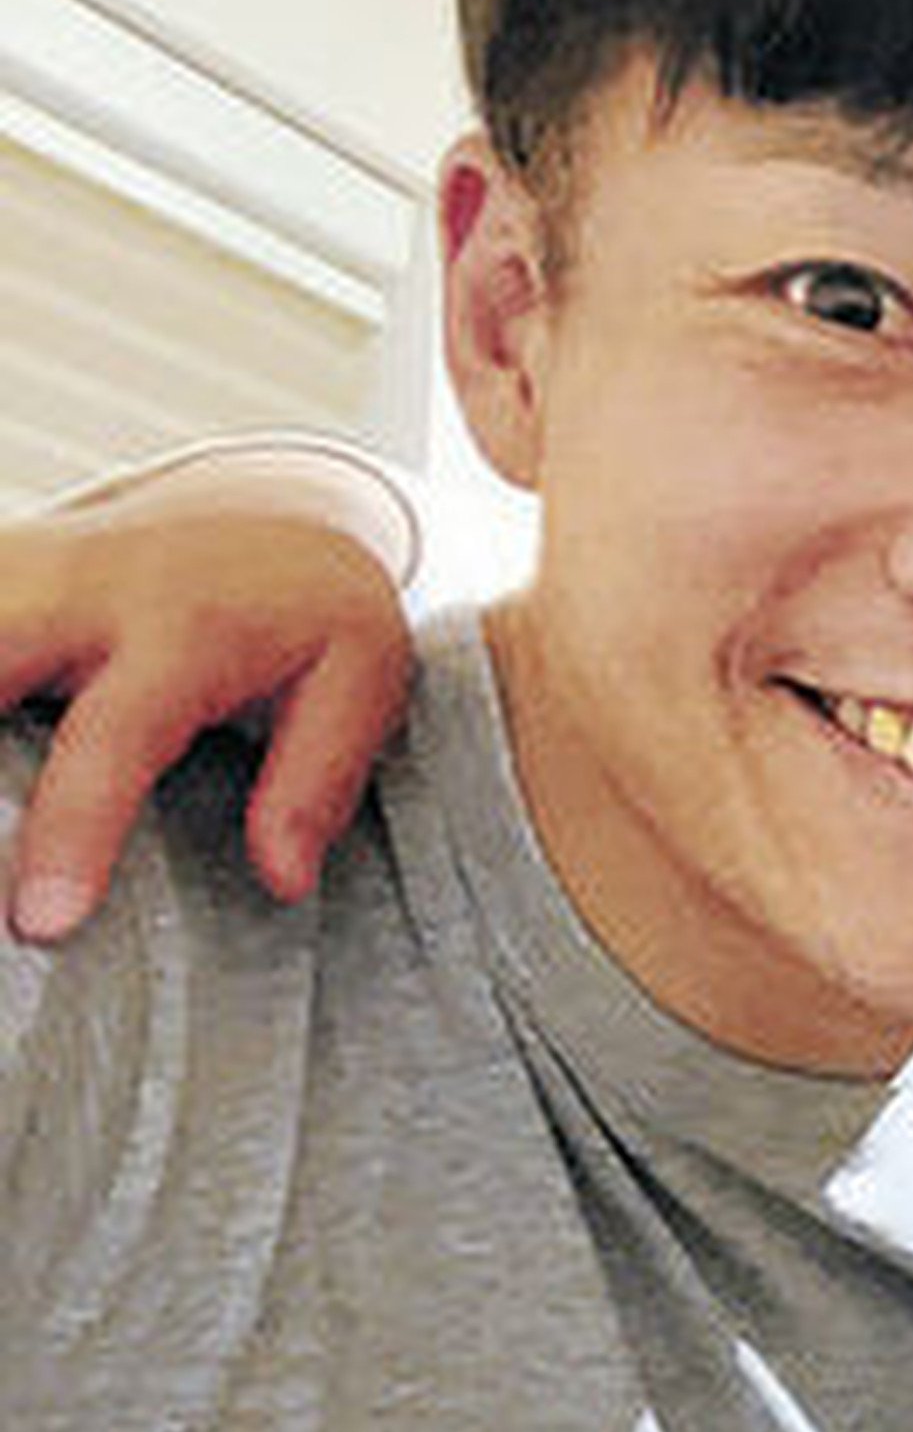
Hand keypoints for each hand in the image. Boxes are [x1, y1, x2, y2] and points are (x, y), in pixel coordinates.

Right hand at [4, 499, 411, 940]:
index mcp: (179, 630)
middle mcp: (76, 593)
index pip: (113, 739)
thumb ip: (318, 779)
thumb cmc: (308, 612)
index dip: (72, 831)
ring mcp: (13, 575)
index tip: (40, 924)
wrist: (270, 506)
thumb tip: (283, 878)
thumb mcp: (359, 679)